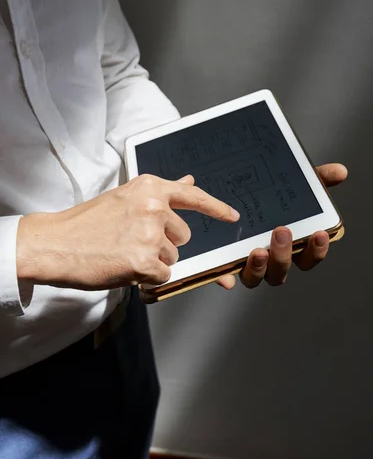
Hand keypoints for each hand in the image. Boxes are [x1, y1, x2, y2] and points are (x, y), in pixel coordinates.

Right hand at [17, 174, 239, 289]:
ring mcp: (150, 235)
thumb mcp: (125, 198)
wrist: (53, 243)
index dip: (216, 208)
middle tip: (133, 241)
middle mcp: (154, 207)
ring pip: (172, 258)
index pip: (194, 196)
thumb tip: (189, 181)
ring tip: (123, 252)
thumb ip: (159, 193)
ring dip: (153, 261)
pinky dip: (146, 278)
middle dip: (165, 243)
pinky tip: (123, 266)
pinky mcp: (144, 262)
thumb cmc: (86, 223)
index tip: (232, 216)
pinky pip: (162, 276)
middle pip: (183, 236)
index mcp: (150, 188)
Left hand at [216, 163, 347, 289]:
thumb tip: (340, 171)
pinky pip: (225, 277)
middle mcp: (271, 262)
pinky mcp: (226, 264)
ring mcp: (248, 265)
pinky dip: (226, 279)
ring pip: (255, 278)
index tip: (319, 234)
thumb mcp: (295, 187)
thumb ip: (318, 180)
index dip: (316, 251)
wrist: (239, 195)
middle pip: (281, 271)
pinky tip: (227, 277)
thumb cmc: (272, 200)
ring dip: (258, 268)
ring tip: (258, 250)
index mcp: (292, 248)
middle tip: (281, 232)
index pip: (309, 257)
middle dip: (283, 254)